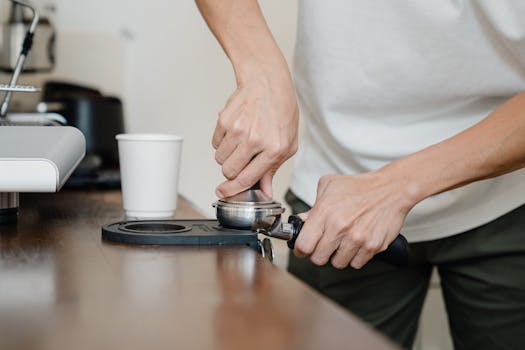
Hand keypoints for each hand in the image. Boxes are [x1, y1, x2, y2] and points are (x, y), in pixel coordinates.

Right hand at [213, 64, 298, 197]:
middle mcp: (255, 140)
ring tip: (241, 141)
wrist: (267, 82)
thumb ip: (273, 170)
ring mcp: (238, 129)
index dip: (233, 190)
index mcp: (274, 149)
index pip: (247, 179)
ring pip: (220, 158)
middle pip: (229, 171)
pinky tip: (236, 130)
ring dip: (227, 155)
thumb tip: (264, 191)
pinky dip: (222, 141)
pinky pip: (215, 143)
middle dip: (232, 170)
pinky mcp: (225, 120)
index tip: (224, 193)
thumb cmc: (281, 111)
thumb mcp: (287, 143)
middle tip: (241, 159)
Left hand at [294, 171, 416, 268]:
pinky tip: (356, 243)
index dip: (301, 249)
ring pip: (338, 263)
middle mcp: (340, 227)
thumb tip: (301, 222)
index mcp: (325, 212)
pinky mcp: (373, 246)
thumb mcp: (329, 186)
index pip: (304, 245)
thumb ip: (312, 206)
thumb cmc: (359, 186)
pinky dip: (355, 257)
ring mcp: (357, 238)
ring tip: (344, 241)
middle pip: (318, 259)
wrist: (391, 189)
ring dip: (338, 255)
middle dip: (319, 253)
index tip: (304, 248)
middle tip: (325, 244)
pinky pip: (356, 263)